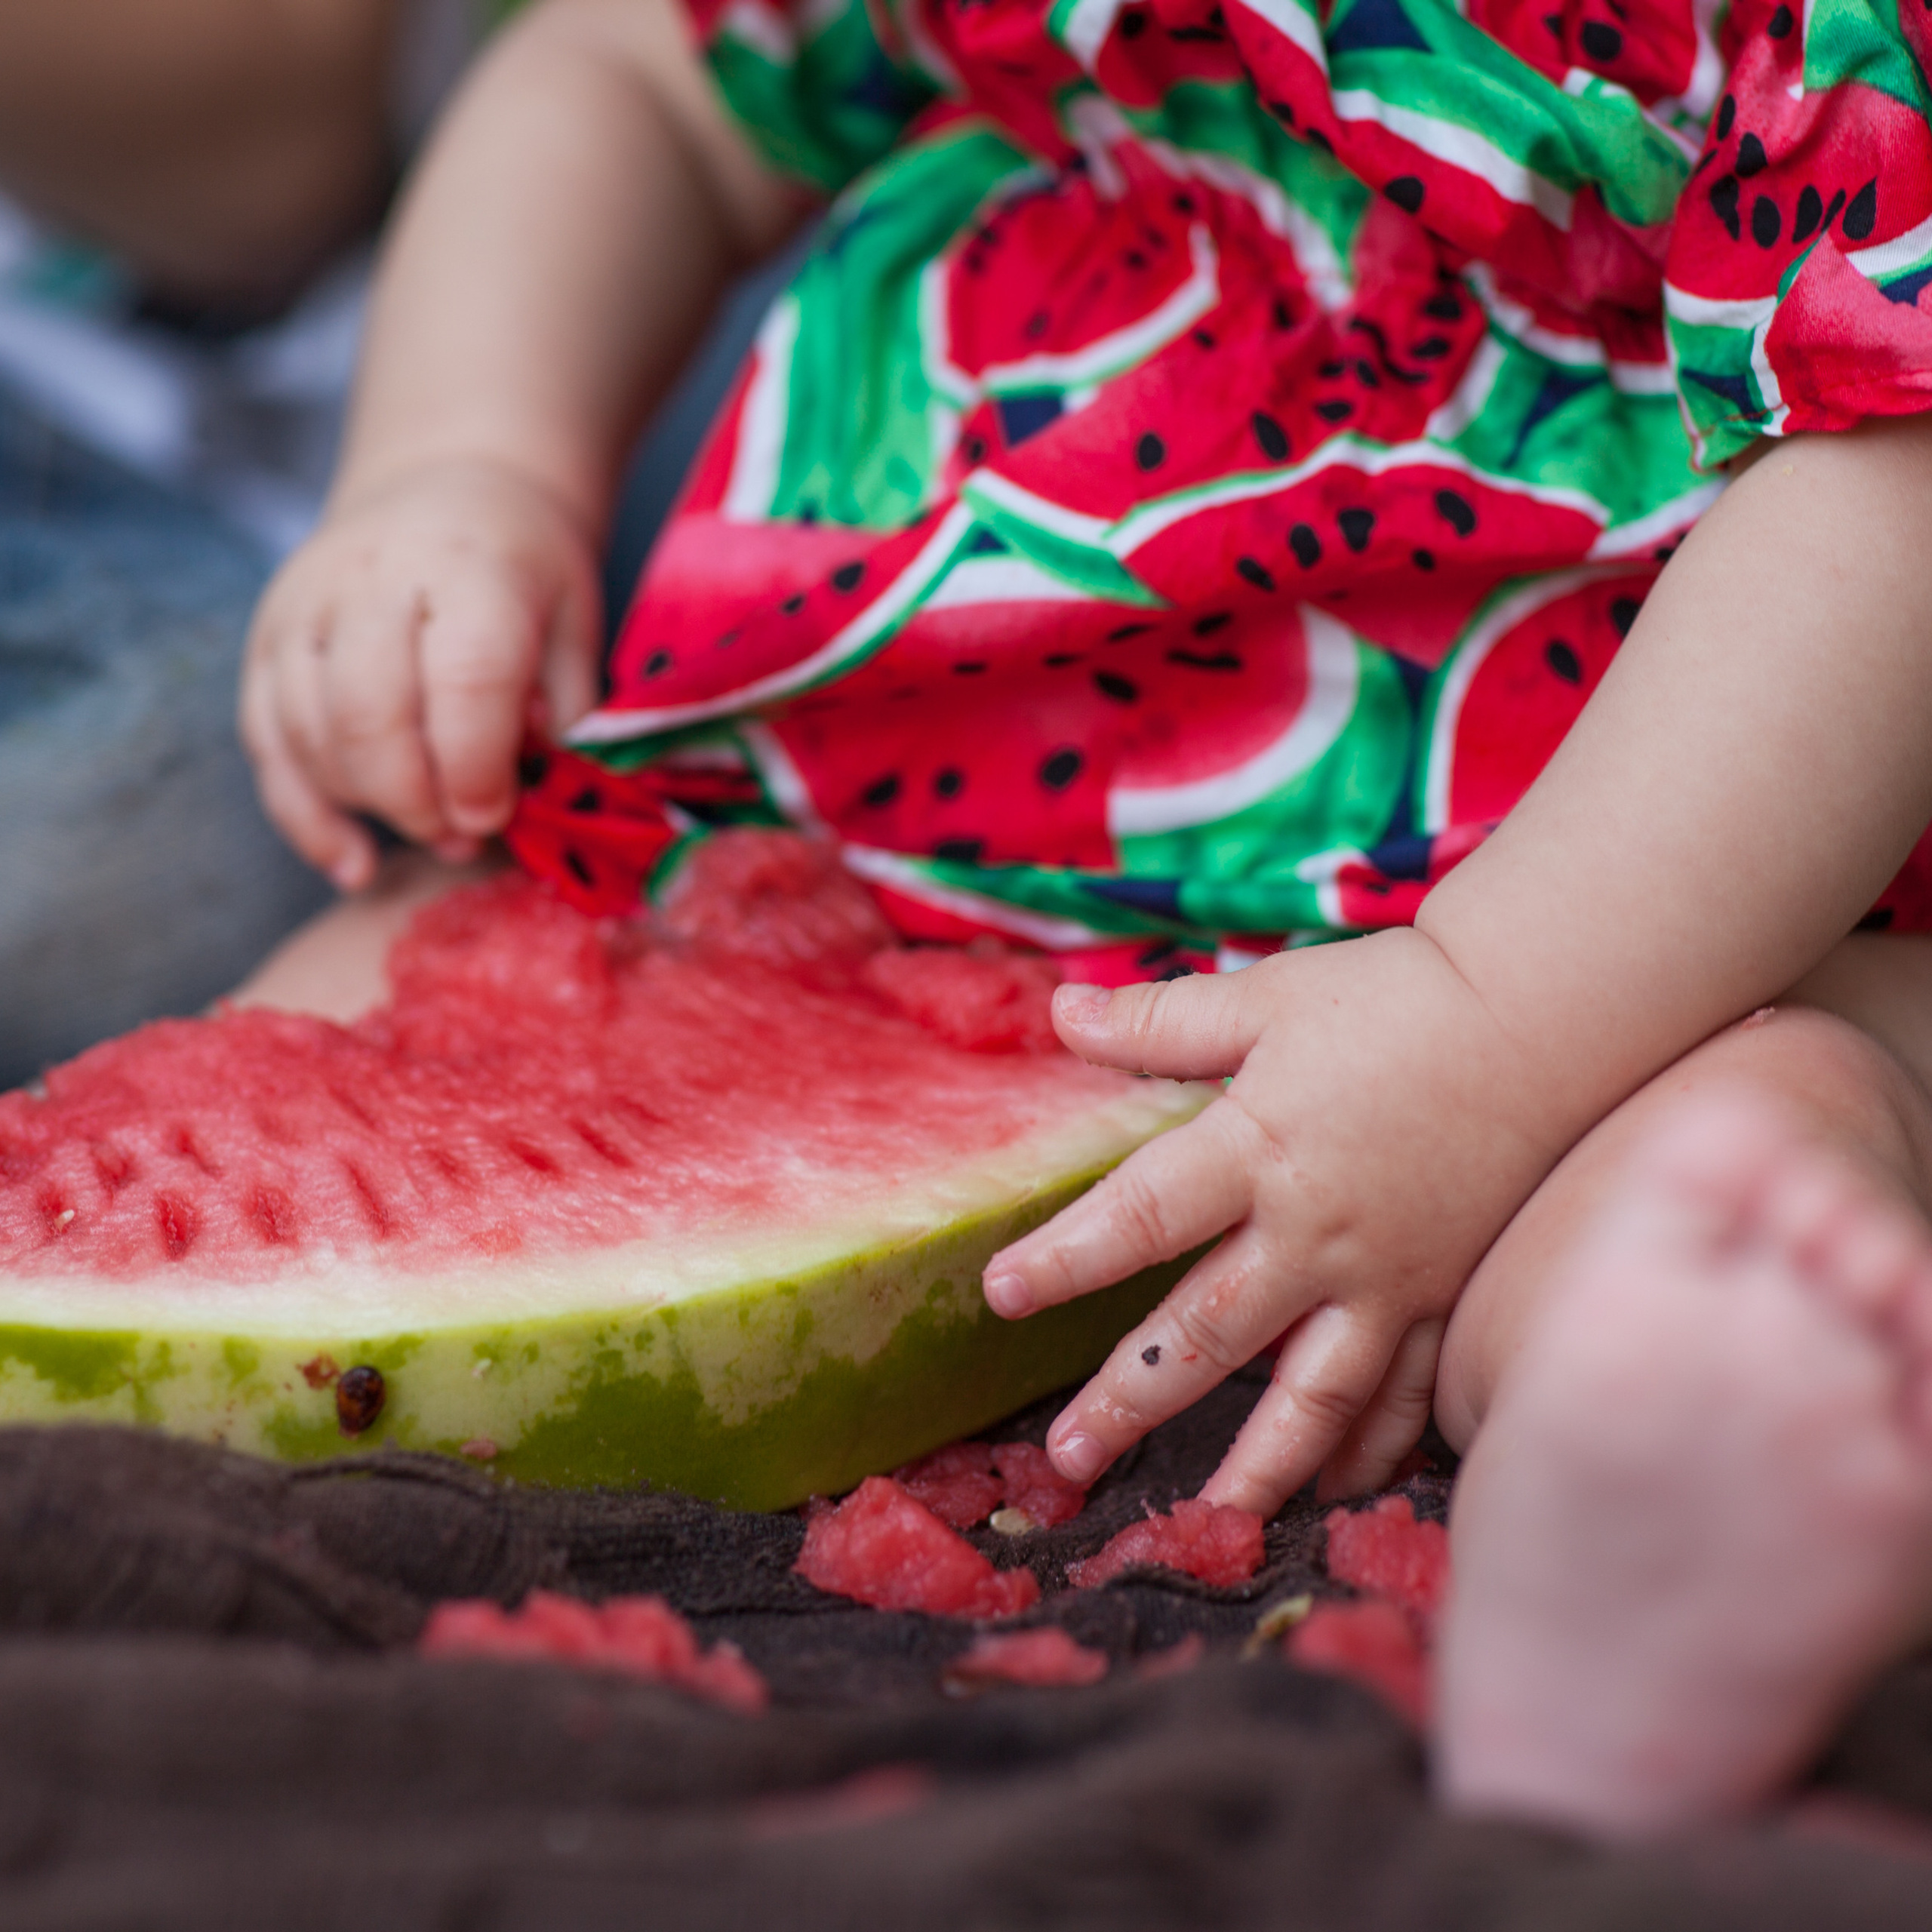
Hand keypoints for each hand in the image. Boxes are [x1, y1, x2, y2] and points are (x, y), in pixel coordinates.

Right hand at [240, 456, 602, 889]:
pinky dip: (307, 818)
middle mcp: (370, 580)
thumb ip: (565, 710)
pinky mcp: (263, 645)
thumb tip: (542, 794)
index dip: (477, 767)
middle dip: (418, 802)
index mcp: (467, 567)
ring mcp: (302, 610)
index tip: (496, 816)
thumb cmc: (521, 569)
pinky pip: (267, 746)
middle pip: (371, 716)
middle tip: (465, 836)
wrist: (443, 489)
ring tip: (434, 834)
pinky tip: (354, 862)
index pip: (464, 679)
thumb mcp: (574, 621)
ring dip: (369, 808)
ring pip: (310, 737)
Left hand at [982, 927, 1562, 1514]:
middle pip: (1205, 1335)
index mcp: (1257, 1152)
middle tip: (1066, 1461)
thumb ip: (1161, 1021)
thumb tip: (1061, 1013)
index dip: (1066, 1259)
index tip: (1002, 1295)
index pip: (1140, 1218)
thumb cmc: (1397, 999)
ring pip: (1308, 1397)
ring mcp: (1387, 1280)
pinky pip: (1407, 1395)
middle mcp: (1314, 1235)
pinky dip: (1371, 1449)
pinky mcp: (1447, 1298)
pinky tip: (1334, 1488)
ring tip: (1203, 1524)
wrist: (1542, 1016)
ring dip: (1252, 1467)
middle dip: (1129, 1403)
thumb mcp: (1268, 996)